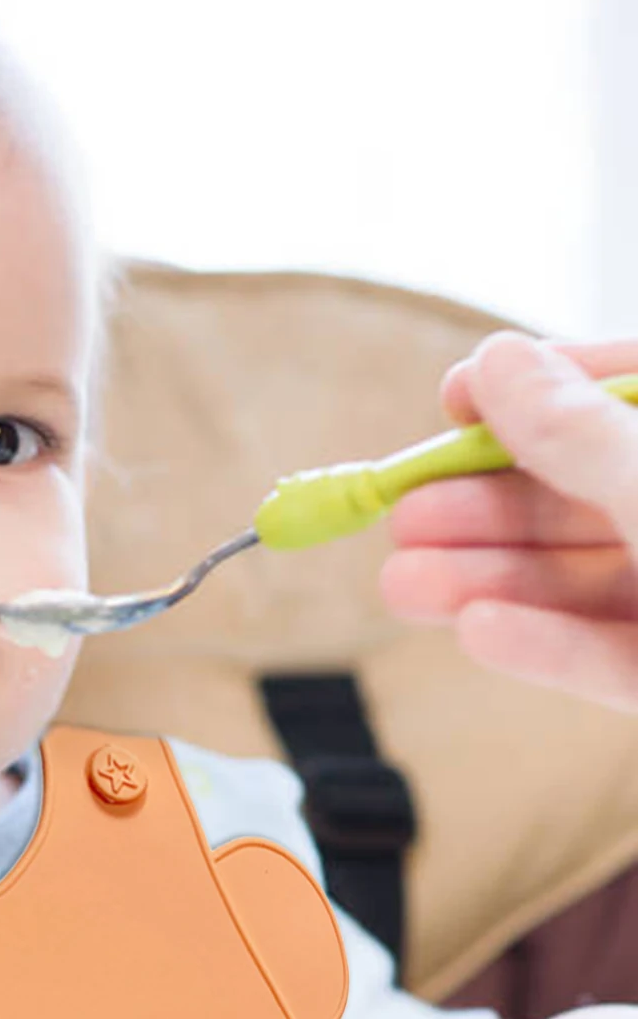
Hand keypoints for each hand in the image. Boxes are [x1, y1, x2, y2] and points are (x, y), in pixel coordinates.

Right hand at [381, 331, 637, 709]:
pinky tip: (480, 632)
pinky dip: (546, 646)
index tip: (452, 396)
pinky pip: (615, 658)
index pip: (621, 390)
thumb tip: (496, 361)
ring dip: (491, 580)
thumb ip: (583, 435)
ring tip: (404, 587)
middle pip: (585, 492)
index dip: (537, 387)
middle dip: (485, 507)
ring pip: (587, 579)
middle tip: (404, 518)